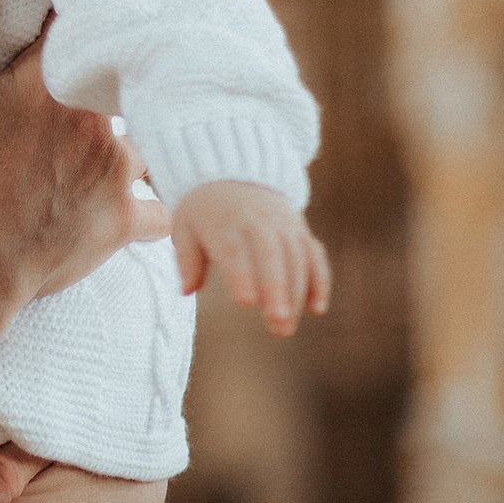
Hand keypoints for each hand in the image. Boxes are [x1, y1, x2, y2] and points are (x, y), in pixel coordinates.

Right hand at [0, 0, 167, 313]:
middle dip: (119, 65)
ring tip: (126, 124)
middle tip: (109, 59)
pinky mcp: (122, 220)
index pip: (83, 24)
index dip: (90, 6)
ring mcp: (117, 172)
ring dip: (139, 128)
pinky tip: (148, 194)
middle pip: (125, 75)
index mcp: (51, 83)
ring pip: (149, 133)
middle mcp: (98, 121)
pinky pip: (160, 204)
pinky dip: (155, 197)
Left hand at [172, 181, 331, 334]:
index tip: (246, 304)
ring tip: (286, 328)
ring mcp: (283, 224)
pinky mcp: (300, 230)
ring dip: (296, 294)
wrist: (233, 174)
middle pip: (271, 256)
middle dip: (277, 291)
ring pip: (296, 259)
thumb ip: (187, 259)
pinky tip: (316, 308)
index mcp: (224, 221)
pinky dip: (319, 280)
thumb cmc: (204, 212)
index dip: (242, 276)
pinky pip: (314, 255)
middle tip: (278, 325)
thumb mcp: (184, 226)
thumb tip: (186, 290)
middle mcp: (257, 221)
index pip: (234, 249)